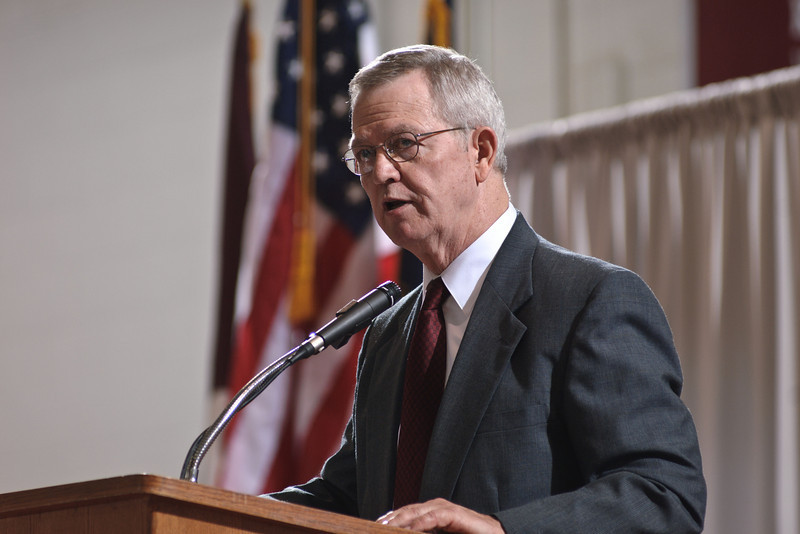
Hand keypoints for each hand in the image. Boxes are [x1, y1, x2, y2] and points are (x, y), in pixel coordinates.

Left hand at [377, 498, 503, 532]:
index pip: (407, 513)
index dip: (391, 518)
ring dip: (400, 520)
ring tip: (386, 528)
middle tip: (375, 527)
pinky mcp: (454, 514)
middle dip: (391, 519)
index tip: (377, 525)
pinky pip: (433, 517)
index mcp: (432, 512)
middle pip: (408, 510)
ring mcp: (445, 508)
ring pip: (416, 512)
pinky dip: (419, 523)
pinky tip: (409, 529)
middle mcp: (436, 507)